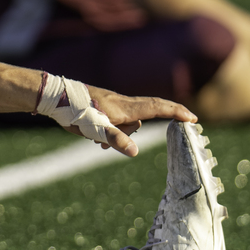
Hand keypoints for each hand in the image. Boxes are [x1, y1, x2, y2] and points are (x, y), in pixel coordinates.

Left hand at [68, 84, 197, 157]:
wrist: (56, 97)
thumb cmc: (77, 112)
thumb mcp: (96, 128)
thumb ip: (116, 139)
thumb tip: (135, 152)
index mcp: (126, 107)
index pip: (158, 107)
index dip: (176, 112)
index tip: (193, 118)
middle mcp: (123, 103)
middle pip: (150, 109)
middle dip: (161, 118)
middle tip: (176, 124)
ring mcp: (114, 104)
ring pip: (129, 120)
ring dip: (121, 133)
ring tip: (99, 142)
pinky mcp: (105, 107)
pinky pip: (117, 121)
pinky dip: (112, 131)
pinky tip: (96, 139)